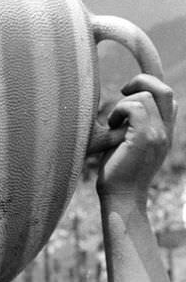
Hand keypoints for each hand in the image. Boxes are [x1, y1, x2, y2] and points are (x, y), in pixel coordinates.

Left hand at [93, 75, 176, 198]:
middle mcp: (167, 131)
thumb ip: (133, 127)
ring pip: (146, 96)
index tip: (129, 88)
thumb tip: (121, 109)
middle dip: (140, 83)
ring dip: (124, 103)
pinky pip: (133, 106)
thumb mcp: (129, 146)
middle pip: (163, 89)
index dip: (152, 85)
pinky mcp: (145, 137)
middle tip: (121, 93)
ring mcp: (159, 133)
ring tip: (114, 122)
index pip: (168, 99)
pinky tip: (112, 127)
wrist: (121, 199)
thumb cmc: (117, 176)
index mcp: (165, 132)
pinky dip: (119, 111)